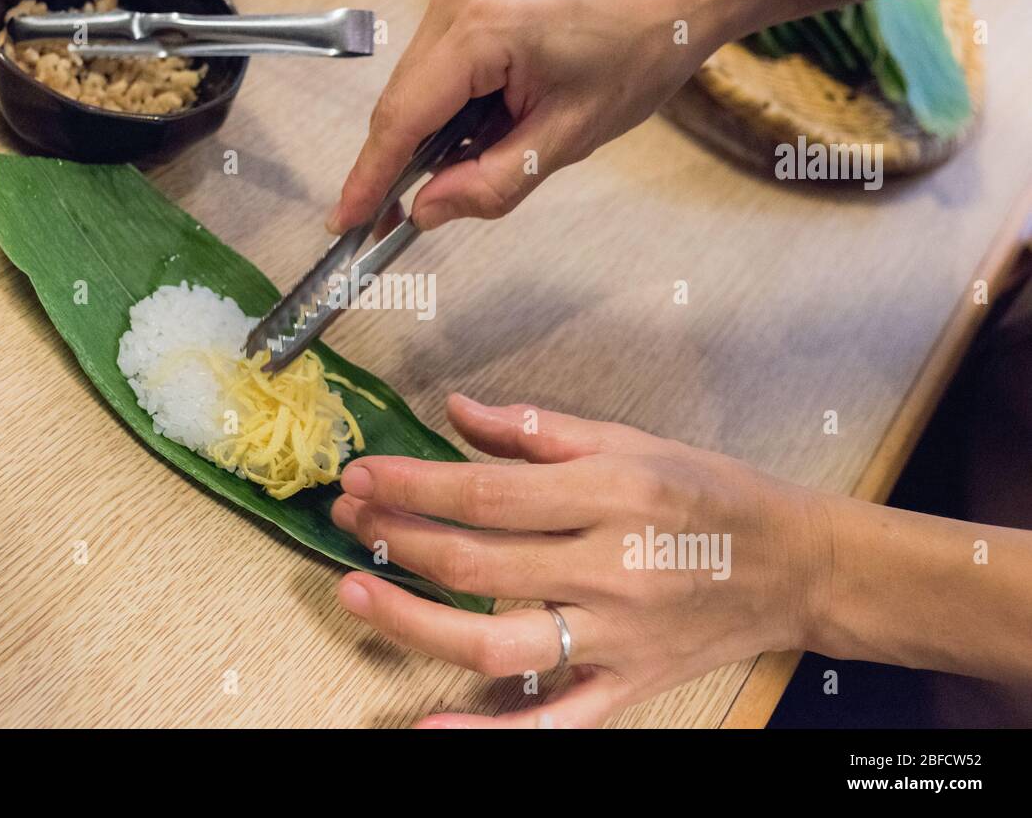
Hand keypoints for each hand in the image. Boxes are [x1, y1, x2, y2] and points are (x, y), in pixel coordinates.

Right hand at [327, 0, 723, 234]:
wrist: (666, 0)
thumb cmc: (633, 60)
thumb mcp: (564, 140)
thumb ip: (489, 183)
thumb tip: (424, 212)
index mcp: (485, 27)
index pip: (404, 116)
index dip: (370, 177)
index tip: (345, 221)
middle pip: (401, 102)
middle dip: (399, 164)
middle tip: (393, 222)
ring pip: (413, 86)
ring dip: (429, 135)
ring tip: (478, 159)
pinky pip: (433, 66)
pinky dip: (444, 106)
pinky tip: (480, 126)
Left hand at [331, 393, 833, 727]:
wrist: (799, 566)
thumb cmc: (714, 494)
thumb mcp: (633, 441)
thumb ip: (539, 430)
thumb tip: (457, 410)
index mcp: (612, 495)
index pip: (487, 493)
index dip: (413, 484)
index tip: (363, 473)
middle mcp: (611, 568)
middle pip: (478, 562)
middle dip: (397, 536)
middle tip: (347, 515)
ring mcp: (618, 637)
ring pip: (498, 642)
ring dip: (415, 622)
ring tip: (354, 592)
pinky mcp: (628, 685)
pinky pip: (555, 723)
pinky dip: (489, 735)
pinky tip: (428, 729)